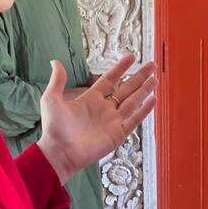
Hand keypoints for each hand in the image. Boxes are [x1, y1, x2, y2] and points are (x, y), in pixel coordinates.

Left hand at [38, 54, 156, 181]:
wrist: (59, 152)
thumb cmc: (54, 127)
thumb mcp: (52, 99)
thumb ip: (58, 80)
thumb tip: (55, 62)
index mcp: (91, 99)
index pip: (110, 79)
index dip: (121, 68)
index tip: (131, 56)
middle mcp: (104, 108)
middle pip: (126, 89)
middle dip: (139, 77)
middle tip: (152, 66)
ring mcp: (112, 121)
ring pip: (133, 102)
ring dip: (144, 90)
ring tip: (155, 79)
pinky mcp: (117, 134)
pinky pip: (134, 120)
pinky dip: (144, 110)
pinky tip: (153, 99)